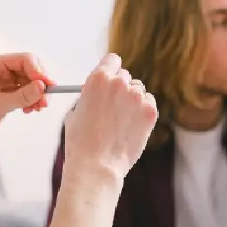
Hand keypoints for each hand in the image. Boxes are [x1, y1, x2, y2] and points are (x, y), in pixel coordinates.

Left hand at [0, 53, 53, 151]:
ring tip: (38, 107)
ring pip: (30, 82)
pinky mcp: (6, 94)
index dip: (38, 71)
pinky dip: (32, 100)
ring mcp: (3, 82)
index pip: (24, 59)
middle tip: (45, 99)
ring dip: (37, 94)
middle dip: (40, 83)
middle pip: (29, 69)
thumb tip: (42, 87)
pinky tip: (30, 109)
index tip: (47, 85)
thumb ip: (22, 96)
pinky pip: (26, 92)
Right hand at [62, 53, 157, 180]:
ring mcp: (137, 97)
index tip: (112, 78)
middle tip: (114, 108)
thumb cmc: (81, 142)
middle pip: (126, 76)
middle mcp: (119, 83)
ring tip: (122, 122)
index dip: (111, 69)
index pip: (112, 60)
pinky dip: (144, 112)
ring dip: (133, 101)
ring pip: (139, 90)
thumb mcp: (76, 111)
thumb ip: (90, 95)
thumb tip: (99, 92)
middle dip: (121, 89)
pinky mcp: (150, 111)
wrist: (97, 166)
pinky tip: (132, 126)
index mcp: (97, 79)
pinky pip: (150, 103)